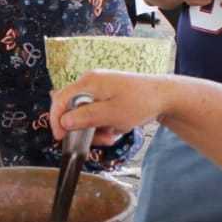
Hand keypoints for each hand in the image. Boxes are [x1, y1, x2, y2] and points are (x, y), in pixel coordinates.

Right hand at [49, 69, 170, 146]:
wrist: (165, 97)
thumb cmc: (141, 102)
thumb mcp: (112, 114)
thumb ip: (86, 117)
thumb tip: (64, 122)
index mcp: (89, 82)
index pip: (61, 99)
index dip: (56, 119)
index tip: (60, 137)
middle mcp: (91, 83)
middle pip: (72, 109)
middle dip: (84, 128)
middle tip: (100, 139)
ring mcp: (99, 90)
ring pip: (85, 115)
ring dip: (96, 130)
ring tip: (112, 134)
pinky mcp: (107, 97)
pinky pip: (96, 114)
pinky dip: (104, 125)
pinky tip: (117, 128)